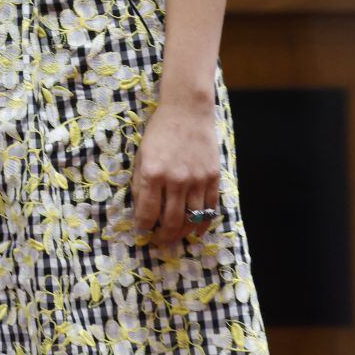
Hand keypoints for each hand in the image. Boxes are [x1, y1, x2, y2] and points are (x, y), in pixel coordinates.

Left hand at [131, 97, 222, 247]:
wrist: (187, 112)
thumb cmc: (160, 132)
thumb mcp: (142, 155)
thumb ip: (141, 182)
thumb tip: (142, 210)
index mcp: (152, 173)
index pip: (147, 212)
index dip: (143, 226)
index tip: (142, 231)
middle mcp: (175, 180)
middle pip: (171, 221)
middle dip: (163, 236)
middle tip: (158, 243)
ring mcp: (196, 180)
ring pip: (191, 220)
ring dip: (182, 234)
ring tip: (175, 239)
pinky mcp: (212, 178)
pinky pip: (210, 209)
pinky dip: (203, 224)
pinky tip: (196, 230)